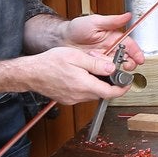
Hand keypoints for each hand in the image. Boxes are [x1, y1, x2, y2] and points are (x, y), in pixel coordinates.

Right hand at [21, 44, 140, 105]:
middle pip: (103, 92)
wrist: (30, 73)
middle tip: (105, 68)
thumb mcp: (76, 57)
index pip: (110, 93)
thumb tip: (111, 68)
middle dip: (108, 82)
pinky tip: (80, 75)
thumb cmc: (50, 63)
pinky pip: (83, 94)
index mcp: (84, 85)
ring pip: (93, 93)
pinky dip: (86, 86)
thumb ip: (96, 63)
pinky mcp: (67, 99)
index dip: (122, 89)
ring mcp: (73, 99)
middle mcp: (79, 96)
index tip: (128, 83)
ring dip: (96, 83)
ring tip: (89, 68)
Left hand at [62, 12, 146, 68]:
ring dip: (114, 68)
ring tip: (108, 66)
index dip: (137, 52)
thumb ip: (112, 20)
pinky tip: (102, 73)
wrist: (60, 39)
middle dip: (129, 63)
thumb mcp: (95, 22)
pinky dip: (104, 74)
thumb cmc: (77, 28)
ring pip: (115, 67)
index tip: (140, 59)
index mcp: (113, 38)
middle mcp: (110, 50)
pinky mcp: (95, 68)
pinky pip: (103, 73)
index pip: (130, 45)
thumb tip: (128, 15)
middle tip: (126, 66)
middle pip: (126, 59)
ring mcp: (103, 60)